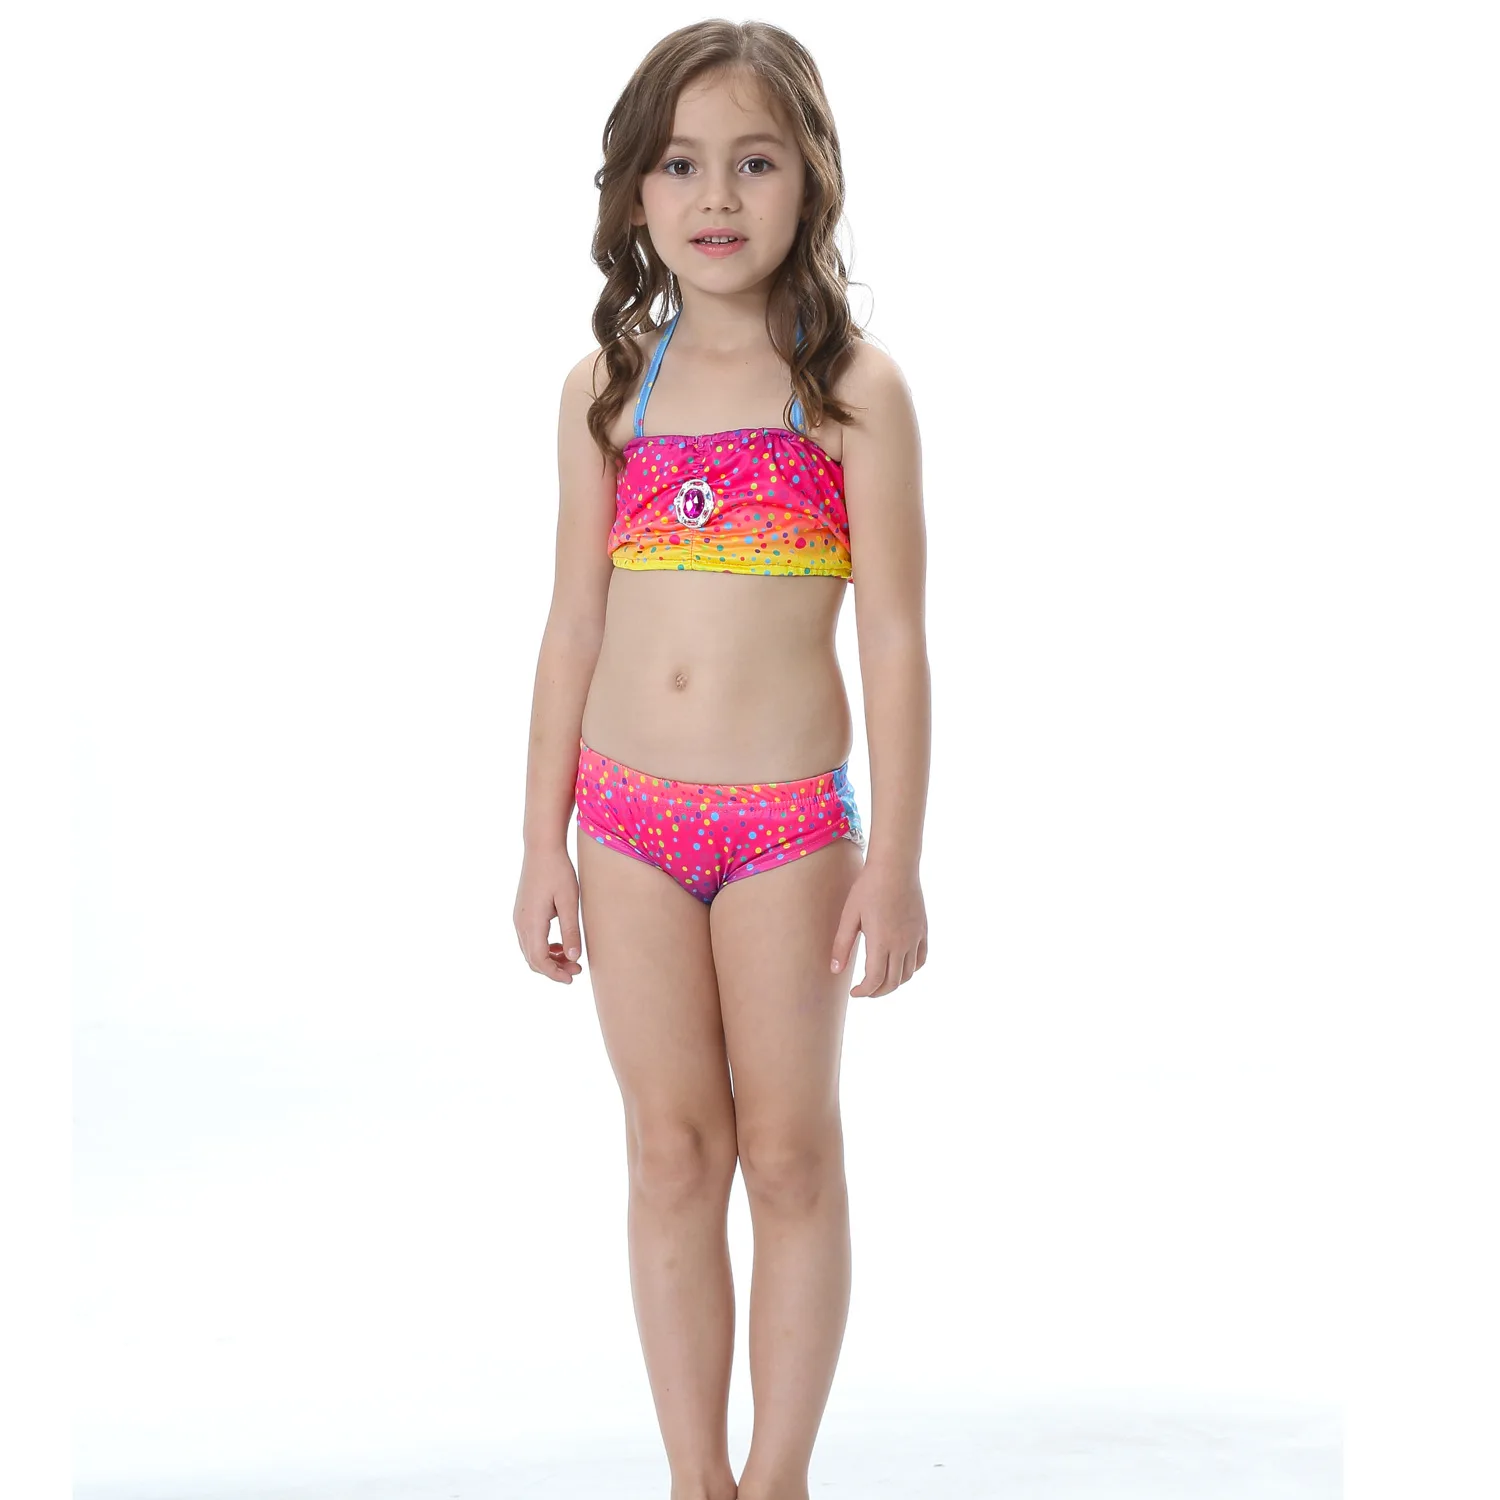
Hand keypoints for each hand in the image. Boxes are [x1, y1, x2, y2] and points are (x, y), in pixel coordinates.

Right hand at [514, 846, 584, 983]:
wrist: (541, 848)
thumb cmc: (558, 871)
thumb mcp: (569, 901)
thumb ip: (571, 930)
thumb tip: (573, 957)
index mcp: (532, 922)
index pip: (539, 959)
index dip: (555, 973)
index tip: (572, 978)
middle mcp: (521, 923)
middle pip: (532, 959)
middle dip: (553, 969)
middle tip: (576, 970)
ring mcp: (519, 918)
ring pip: (530, 950)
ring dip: (548, 959)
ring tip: (570, 959)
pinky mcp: (522, 912)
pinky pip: (529, 939)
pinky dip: (543, 948)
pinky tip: (560, 945)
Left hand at [830, 860, 926, 996]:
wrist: (895, 866)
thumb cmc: (868, 888)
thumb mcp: (849, 915)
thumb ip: (842, 944)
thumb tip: (835, 970)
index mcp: (881, 942)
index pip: (874, 980)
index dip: (864, 992)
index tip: (854, 992)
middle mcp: (901, 944)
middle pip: (892, 982)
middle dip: (877, 992)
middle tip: (865, 990)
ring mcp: (915, 938)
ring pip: (908, 974)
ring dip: (894, 983)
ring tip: (880, 980)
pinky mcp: (923, 930)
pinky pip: (920, 959)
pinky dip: (911, 969)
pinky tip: (900, 966)